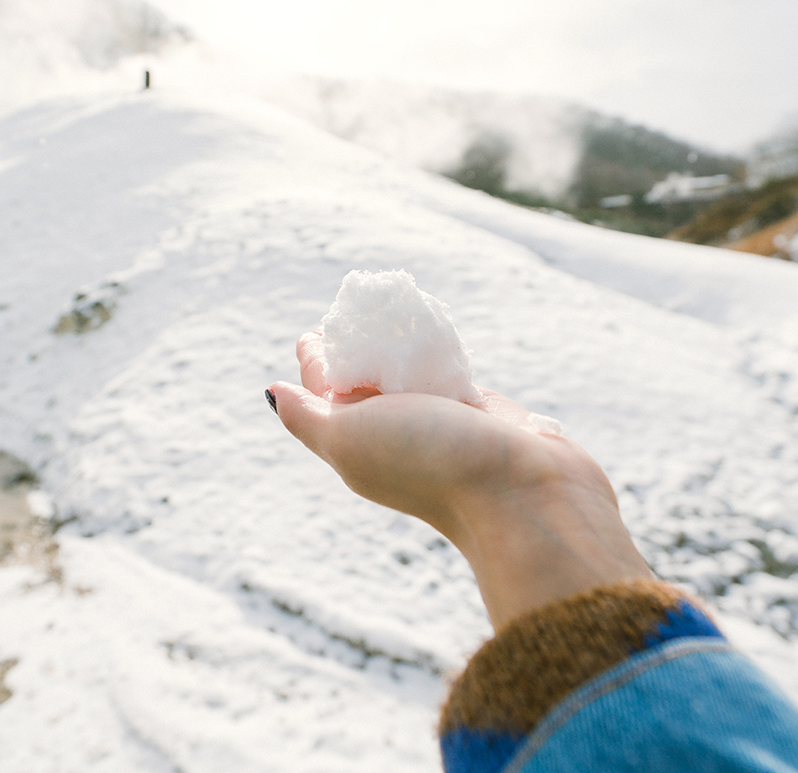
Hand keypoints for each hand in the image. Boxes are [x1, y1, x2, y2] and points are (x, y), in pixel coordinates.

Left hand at [269, 332, 652, 629]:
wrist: (524, 491)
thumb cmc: (429, 462)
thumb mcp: (348, 438)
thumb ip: (308, 417)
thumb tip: (273, 392)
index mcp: (353, 440)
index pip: (322, 390)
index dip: (316, 356)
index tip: (319, 326)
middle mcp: (392, 431)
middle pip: (363, 378)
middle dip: (356, 345)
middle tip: (358, 307)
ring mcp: (436, 420)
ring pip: (407, 372)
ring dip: (398, 344)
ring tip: (393, 309)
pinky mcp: (476, 410)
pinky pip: (448, 370)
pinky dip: (438, 348)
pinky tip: (436, 327)